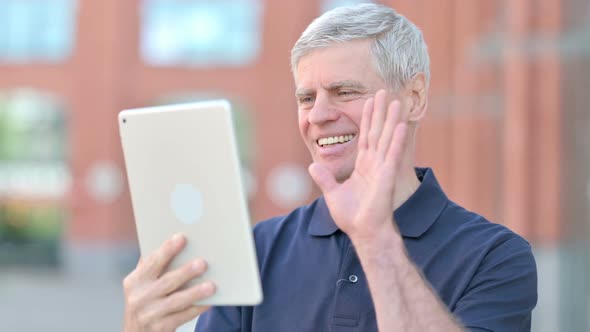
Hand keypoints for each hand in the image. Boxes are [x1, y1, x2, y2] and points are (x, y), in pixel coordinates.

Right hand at [123, 234, 215, 331]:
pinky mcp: (160, 328)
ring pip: (176, 301)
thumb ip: (152, 266)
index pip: (152, 262)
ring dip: (195, 293)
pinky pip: (182, 317)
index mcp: (135, 281)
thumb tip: (175, 241)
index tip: (181, 238)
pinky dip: (196, 308)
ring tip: (211, 286)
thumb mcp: (141, 284)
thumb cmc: (144, 301)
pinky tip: (209, 302)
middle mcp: (139, 297)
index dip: (167, 250)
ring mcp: (149, 314)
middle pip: (166, 282)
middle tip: (203, 263)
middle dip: (185, 272)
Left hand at [308, 89, 408, 243]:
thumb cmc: (352, 217)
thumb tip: (312, 166)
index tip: (370, 102)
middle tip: (384, 92)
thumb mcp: (333, 194)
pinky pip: (391, 154)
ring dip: (391, 120)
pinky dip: (396, 139)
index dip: (367, 119)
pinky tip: (400, 125)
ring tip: (396, 101)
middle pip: (377, 132)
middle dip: (380, 112)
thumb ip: (324, 178)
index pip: (365, 137)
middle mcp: (374, 164)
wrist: (364, 233)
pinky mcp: (386, 176)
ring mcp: (382, 169)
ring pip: (387, 138)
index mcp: (363, 167)